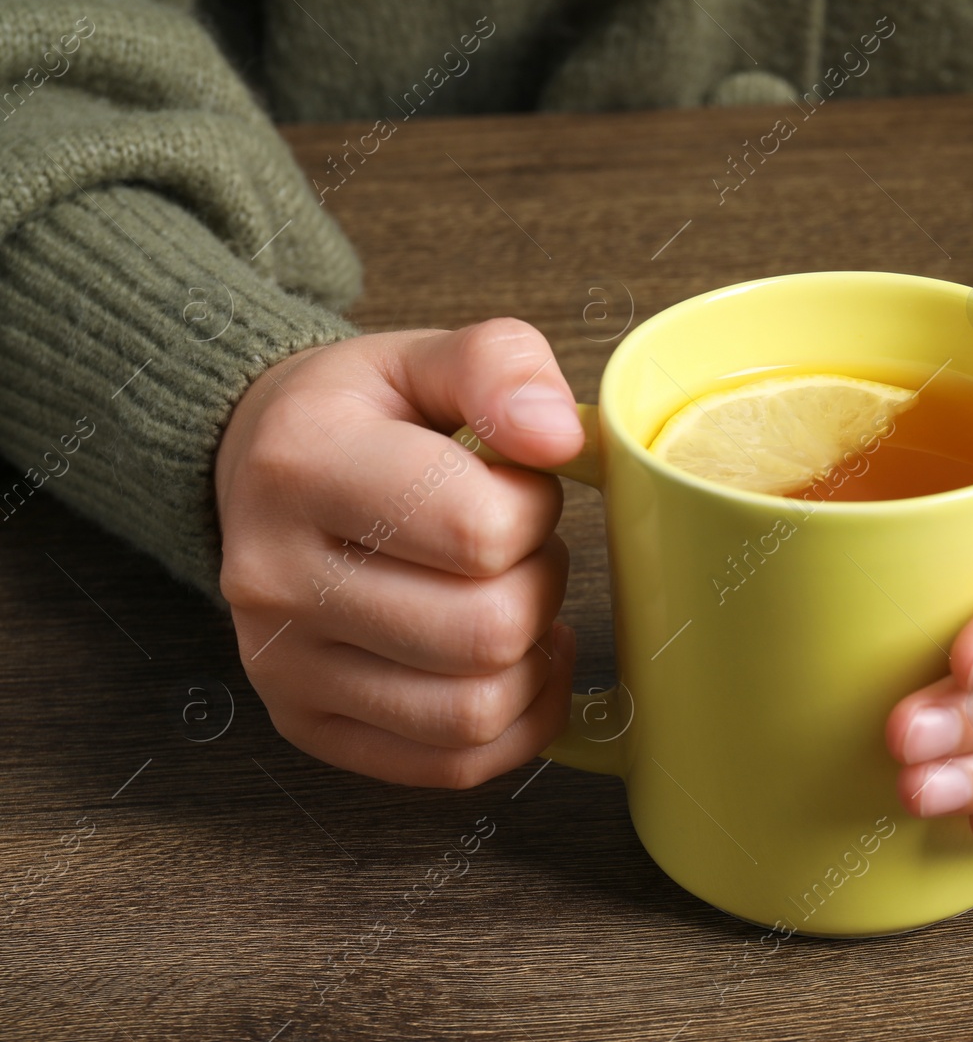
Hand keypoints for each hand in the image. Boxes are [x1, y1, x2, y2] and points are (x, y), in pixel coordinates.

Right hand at [215, 318, 584, 787]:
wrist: (263, 472)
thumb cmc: (360, 420)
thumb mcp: (423, 357)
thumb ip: (501, 367)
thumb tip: (562, 436)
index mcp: (303, 467)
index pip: (480, 531)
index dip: (535, 509)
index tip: (516, 485)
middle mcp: (275, 579)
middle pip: (487, 633)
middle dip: (538, 585)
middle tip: (517, 547)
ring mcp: (282, 667)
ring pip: (476, 711)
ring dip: (531, 658)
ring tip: (510, 599)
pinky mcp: (308, 725)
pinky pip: (455, 764)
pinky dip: (514, 721)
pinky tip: (509, 663)